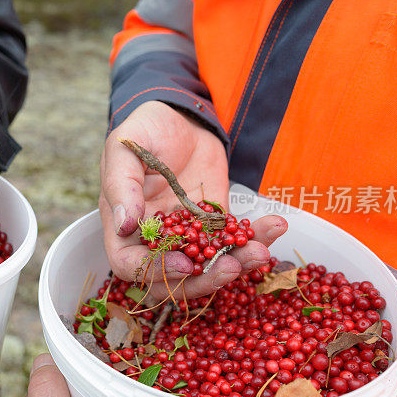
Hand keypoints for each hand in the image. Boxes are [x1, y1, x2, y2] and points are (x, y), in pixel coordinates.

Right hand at [100, 101, 286, 299]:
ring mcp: (187, 236)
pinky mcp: (215, 225)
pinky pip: (235, 241)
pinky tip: (275, 225)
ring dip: (237, 264)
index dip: (157, 271)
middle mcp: (154, 240)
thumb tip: (124, 224)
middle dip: (205, 280)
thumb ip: (121, 184)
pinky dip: (256, 238)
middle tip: (233, 266)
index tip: (186, 264)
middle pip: (174, 280)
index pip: (132, 266)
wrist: (182, 116)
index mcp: (124, 227)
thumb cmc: (145, 129)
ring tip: (261, 250)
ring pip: (208, 268)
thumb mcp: (125, 148)